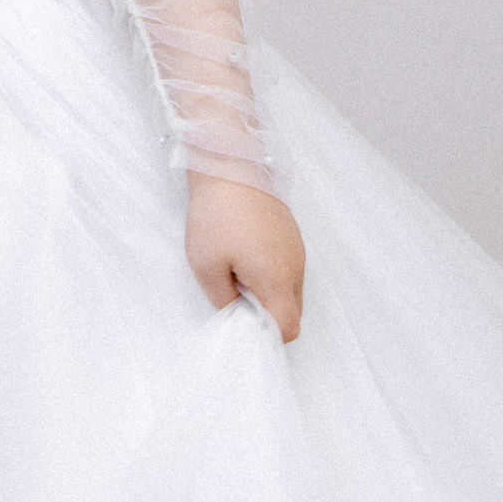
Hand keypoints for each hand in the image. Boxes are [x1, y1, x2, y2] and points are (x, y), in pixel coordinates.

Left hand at [185, 176, 304, 340]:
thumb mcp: (206, 266)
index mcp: (277, 279)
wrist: (231, 165)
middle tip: (236, 298)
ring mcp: (296, 248)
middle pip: (293, 311)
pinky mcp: (291, 234)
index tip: (246, 328)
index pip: (289, 328)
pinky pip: (288, 267)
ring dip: (268, 292)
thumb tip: (236, 314)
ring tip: (236, 272)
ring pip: (290, 288)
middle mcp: (295, 266)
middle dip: (268, 315)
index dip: (269, 337)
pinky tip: (244, 255)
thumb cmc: (217, 214)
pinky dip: (271, 272)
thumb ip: (223, 300)